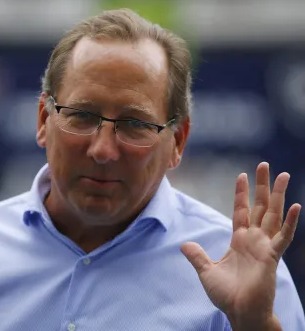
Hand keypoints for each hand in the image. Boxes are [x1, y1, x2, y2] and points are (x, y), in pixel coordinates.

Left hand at [181, 162, 299, 329]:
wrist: (239, 312)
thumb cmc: (226, 294)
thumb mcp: (206, 271)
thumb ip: (197, 256)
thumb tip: (184, 245)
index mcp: (239, 240)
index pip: (241, 210)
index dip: (241, 193)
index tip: (242, 175)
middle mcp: (254, 239)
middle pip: (260, 207)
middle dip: (262, 186)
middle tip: (264, 165)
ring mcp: (264, 246)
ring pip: (274, 215)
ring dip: (279, 195)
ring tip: (285, 175)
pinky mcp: (272, 257)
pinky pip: (284, 237)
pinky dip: (291, 223)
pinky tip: (296, 207)